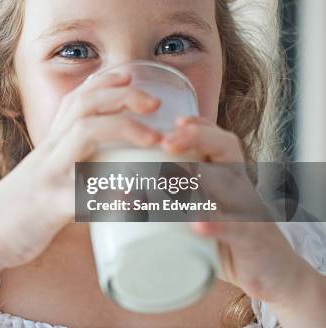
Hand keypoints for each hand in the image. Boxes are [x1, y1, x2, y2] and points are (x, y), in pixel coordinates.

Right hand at [0, 71, 161, 269]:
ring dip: (122, 128)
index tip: (131, 75)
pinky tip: (135, 198)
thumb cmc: (21, 206)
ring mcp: (49, 177)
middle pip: (83, 106)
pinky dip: (111, 194)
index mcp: (51, 145)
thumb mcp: (45, 174)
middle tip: (155, 103)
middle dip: (122, 96)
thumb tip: (104, 162)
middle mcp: (49, 153)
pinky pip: (81, 197)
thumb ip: (70, 162)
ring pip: (83, 135)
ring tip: (154, 138)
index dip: (104, 82)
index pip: (76, 99)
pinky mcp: (50, 209)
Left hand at [161, 116, 325, 315]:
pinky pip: (235, 227)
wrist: (277, 276)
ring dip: (201, 177)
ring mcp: (248, 211)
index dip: (196, 127)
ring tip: (173, 174)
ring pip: (230, 183)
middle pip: (225, 148)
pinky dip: (216, 224)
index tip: (173, 121)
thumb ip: (171, 204)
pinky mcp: (251, 238)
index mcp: (226, 178)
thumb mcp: (203, 215)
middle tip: (166, 141)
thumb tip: (120, 199)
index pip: (215, 140)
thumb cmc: (228, 241)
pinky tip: (197, 223)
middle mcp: (239, 187)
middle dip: (196, 137)